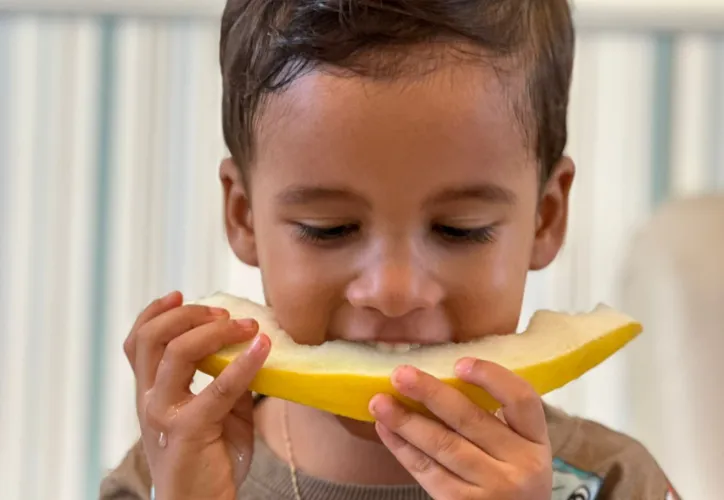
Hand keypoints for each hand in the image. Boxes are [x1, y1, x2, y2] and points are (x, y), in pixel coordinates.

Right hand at [123, 291, 270, 499]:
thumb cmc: (209, 460)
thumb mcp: (218, 413)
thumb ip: (228, 381)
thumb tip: (253, 348)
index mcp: (150, 393)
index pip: (138, 342)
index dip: (154, 313)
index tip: (180, 295)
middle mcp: (149, 400)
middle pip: (152, 338)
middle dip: (189, 315)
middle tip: (224, 313)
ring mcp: (164, 414)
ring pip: (177, 352)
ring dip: (215, 330)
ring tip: (246, 326)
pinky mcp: (189, 430)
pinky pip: (219, 386)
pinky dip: (244, 362)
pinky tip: (263, 348)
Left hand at [369, 358, 551, 499]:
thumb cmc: (509, 478)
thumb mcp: (516, 450)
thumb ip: (491, 420)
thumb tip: (436, 378)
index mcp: (536, 440)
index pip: (522, 399)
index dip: (491, 376)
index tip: (459, 363)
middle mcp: (521, 464)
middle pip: (471, 420)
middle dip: (430, 393)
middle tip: (400, 374)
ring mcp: (493, 488)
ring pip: (443, 445)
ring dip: (406, 421)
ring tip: (380, 402)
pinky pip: (428, 471)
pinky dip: (403, 448)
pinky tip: (385, 430)